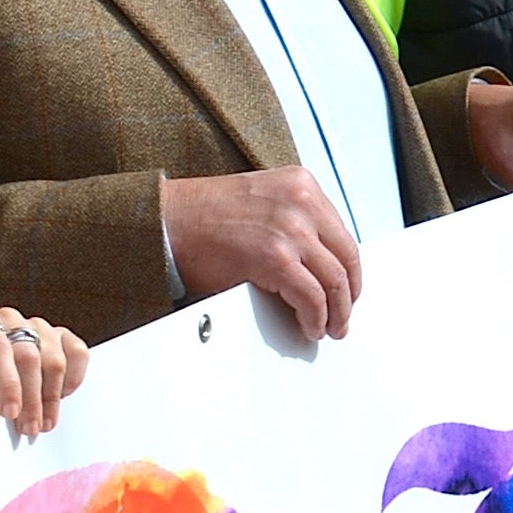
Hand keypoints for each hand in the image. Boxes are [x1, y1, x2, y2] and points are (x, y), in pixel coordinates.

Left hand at [0, 309, 88, 435]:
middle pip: (29, 357)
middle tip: (30, 427)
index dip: (7, 383)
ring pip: (54, 360)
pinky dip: (73, 377)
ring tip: (43, 421)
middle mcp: (9, 320)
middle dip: (31, 398)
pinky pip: (77, 353)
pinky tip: (61, 395)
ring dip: (51, 397)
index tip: (10, 413)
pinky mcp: (62, 335)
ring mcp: (38, 326)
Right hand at [160, 166, 365, 338]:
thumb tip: (321, 265)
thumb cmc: (202, 218)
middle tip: (344, 315)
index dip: (349, 268)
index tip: (348, 288)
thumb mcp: (262, 203)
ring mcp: (291, 229)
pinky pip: (311, 298)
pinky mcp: (276, 258)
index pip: (342, 233)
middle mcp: (301, 202)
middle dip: (348, 294)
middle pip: (346, 257)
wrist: (163, 221)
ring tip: (330, 327)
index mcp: (301, 184)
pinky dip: (315, 318)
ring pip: (334, 281)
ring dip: (336, 312)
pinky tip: (310, 327)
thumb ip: (295, 222)